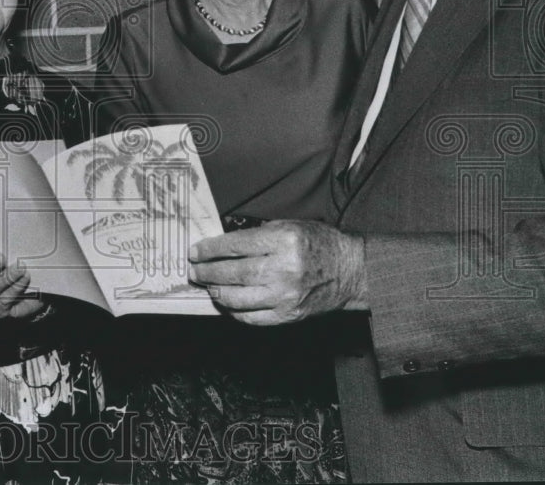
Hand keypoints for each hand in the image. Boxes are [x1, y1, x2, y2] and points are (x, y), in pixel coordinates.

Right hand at [0, 233, 46, 320]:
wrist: (36, 290)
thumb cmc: (17, 265)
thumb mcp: (10, 250)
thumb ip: (1, 240)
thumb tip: (3, 225)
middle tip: (1, 258)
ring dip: (6, 279)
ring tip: (21, 269)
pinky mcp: (2, 311)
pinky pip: (6, 303)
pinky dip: (16, 290)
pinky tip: (25, 280)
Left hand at [189, 220, 366, 324]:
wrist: (350, 271)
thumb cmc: (318, 244)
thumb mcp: (289, 226)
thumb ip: (257, 235)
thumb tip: (221, 246)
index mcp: (284, 241)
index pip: (235, 245)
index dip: (210, 249)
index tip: (195, 252)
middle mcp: (283, 269)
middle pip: (232, 272)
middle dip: (207, 272)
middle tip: (193, 270)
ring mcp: (285, 296)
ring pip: (238, 298)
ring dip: (216, 292)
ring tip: (207, 286)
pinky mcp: (288, 315)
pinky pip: (251, 317)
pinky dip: (234, 311)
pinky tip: (226, 302)